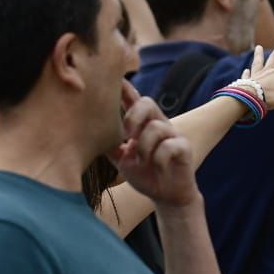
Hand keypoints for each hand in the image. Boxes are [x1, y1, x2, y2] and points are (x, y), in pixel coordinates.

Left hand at [116, 81, 199, 206]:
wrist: (167, 196)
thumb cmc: (145, 174)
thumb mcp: (121, 159)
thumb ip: (110, 144)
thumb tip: (89, 131)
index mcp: (143, 124)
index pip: (134, 100)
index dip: (125, 88)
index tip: (115, 78)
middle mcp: (159, 124)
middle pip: (147, 102)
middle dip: (134, 116)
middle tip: (128, 136)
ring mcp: (173, 134)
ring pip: (156, 127)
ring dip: (145, 147)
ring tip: (143, 161)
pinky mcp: (184, 147)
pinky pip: (168, 146)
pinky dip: (158, 159)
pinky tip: (158, 167)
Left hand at [237, 38, 273, 110]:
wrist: (250, 99)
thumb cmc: (270, 96)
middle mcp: (268, 71)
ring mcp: (257, 76)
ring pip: (259, 62)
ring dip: (259, 55)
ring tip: (259, 47)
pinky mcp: (247, 82)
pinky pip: (248, 76)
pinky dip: (247, 73)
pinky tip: (246, 70)